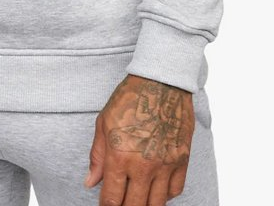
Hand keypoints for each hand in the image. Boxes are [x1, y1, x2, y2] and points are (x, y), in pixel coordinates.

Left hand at [84, 73, 194, 204]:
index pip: (112, 199)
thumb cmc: (130, 97)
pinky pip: (175, 191)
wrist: (162, 80)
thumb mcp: (104, 122)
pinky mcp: (182, 159)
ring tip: (137, 199)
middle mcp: (143, 165)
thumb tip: (91, 183)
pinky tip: (156, 189)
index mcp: (120, 156)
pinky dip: (165, 195)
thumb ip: (97, 156)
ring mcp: (165, 164)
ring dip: (145, 205)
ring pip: (156, 204)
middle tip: (120, 204)